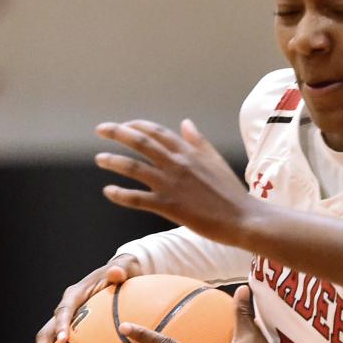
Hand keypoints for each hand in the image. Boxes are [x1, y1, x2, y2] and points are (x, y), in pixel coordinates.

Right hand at [35, 253, 141, 342]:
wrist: (119, 276)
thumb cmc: (123, 274)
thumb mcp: (125, 269)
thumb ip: (120, 271)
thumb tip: (117, 271)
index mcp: (75, 295)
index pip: (64, 310)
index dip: (61, 324)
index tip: (63, 341)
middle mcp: (64, 311)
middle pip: (45, 337)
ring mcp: (63, 326)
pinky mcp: (69, 338)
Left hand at [96, 117, 258, 243]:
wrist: (243, 218)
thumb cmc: (231, 192)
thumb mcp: (216, 161)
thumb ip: (198, 142)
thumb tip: (185, 123)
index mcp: (189, 152)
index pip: (156, 131)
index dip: (137, 125)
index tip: (124, 125)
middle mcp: (177, 164)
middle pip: (140, 142)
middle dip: (117, 132)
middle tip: (100, 129)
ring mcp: (171, 185)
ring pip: (134, 167)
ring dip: (113, 161)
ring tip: (100, 158)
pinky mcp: (169, 206)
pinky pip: (137, 198)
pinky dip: (120, 194)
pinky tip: (108, 191)